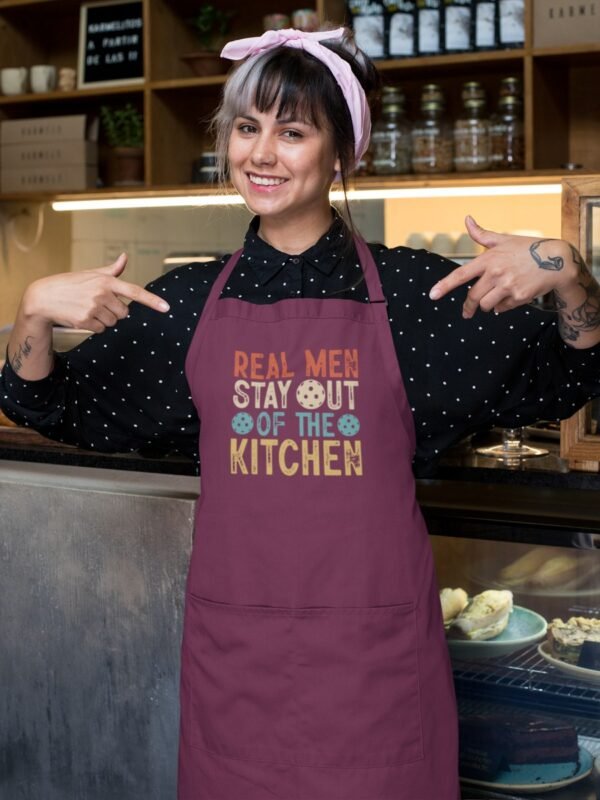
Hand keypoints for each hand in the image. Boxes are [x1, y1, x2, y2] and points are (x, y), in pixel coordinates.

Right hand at [22, 253, 169, 333]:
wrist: (44, 297)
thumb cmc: (70, 284)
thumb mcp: (91, 274)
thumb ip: (111, 270)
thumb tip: (125, 257)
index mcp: (106, 281)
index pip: (134, 291)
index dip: (152, 300)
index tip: (166, 307)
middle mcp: (102, 294)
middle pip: (124, 313)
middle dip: (115, 311)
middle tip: (98, 304)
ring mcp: (93, 307)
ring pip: (113, 322)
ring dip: (104, 319)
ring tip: (88, 309)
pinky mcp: (85, 320)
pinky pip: (101, 329)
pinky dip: (95, 326)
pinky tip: (83, 316)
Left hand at [428, 216, 575, 317]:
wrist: (557, 260)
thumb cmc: (527, 248)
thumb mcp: (504, 239)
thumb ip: (482, 234)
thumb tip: (467, 219)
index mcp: (488, 259)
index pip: (461, 274)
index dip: (445, 286)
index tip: (432, 295)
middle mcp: (496, 273)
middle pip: (473, 297)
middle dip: (468, 306)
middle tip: (467, 312)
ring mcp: (507, 286)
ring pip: (486, 305)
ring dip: (487, 305)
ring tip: (495, 297)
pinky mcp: (518, 297)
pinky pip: (502, 309)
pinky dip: (502, 306)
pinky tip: (510, 297)